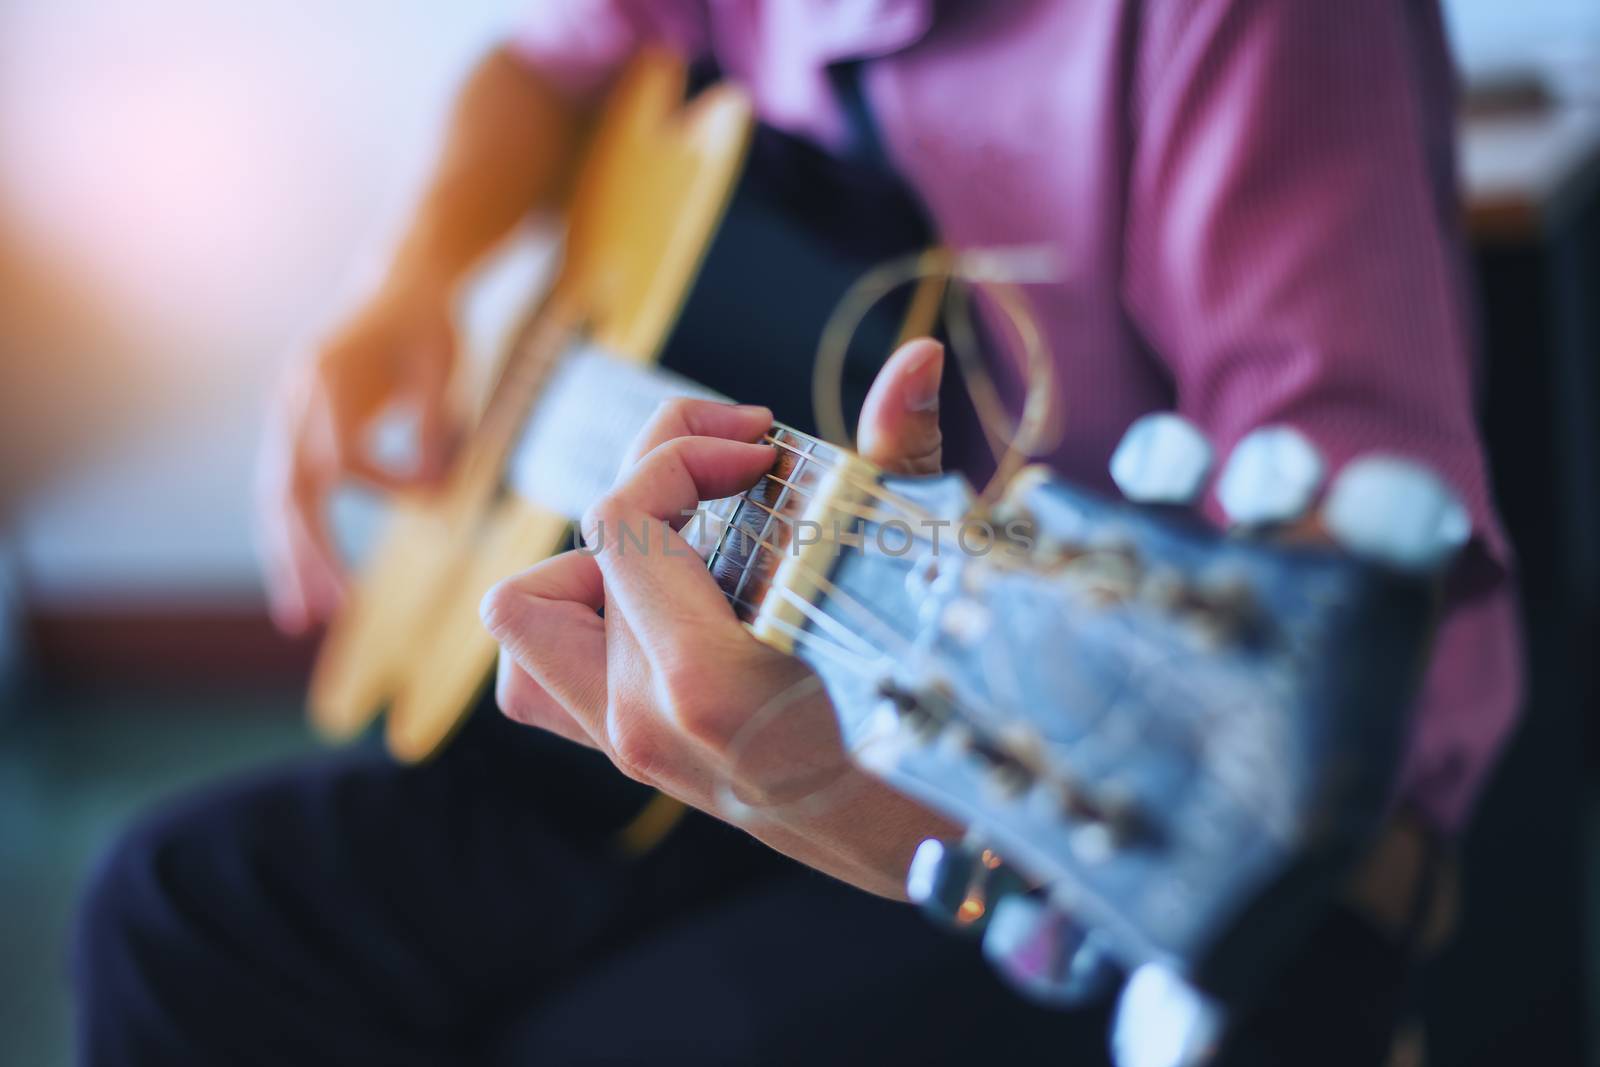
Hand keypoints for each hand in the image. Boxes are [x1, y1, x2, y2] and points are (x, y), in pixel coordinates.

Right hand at [256, 267, 458, 633]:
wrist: (398, 286)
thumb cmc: (429, 325)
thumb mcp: (446, 366)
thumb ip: (437, 424)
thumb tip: (435, 494)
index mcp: (330, 375)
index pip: (342, 453)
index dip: (388, 481)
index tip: (437, 489)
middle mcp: (295, 396)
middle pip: (292, 487)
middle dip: (310, 552)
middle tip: (332, 611)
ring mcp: (285, 411)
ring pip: (277, 498)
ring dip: (289, 560)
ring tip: (299, 619)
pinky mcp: (291, 427)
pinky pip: (284, 491)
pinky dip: (290, 538)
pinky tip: (300, 585)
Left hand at [481, 339, 954, 895]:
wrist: (942, 846)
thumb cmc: (950, 718)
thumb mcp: (926, 582)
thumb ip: (904, 459)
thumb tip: (915, 358)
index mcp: (699, 681)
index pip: (621, 518)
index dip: (684, 451)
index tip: (762, 448)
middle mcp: (642, 721)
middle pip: (573, 552)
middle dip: (651, 483)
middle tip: (731, 476)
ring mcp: (632, 746)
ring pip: (524, 629)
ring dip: (584, 564)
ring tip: (678, 543)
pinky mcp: (640, 755)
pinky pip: (543, 684)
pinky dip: (575, 624)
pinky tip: (661, 597)